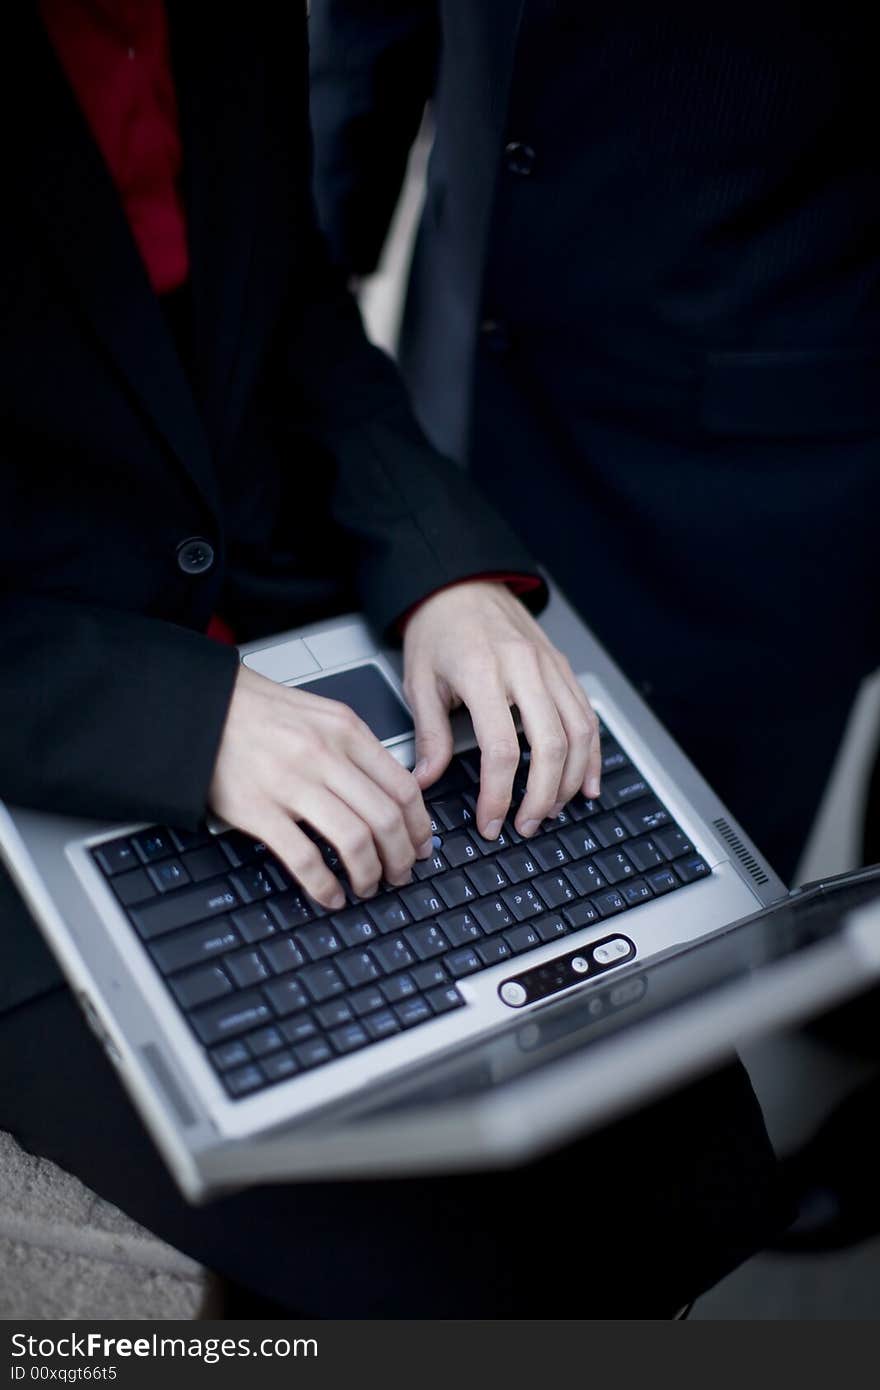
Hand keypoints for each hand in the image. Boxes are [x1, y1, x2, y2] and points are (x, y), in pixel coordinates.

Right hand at [208, 666, 432, 908]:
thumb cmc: (260, 712)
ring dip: (370, 874)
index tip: (421, 846)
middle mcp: (324, 756)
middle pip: (385, 819)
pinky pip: (304, 859)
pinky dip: (325, 886)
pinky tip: (331, 895)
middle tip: (400, 874)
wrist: (201, 706)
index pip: (403, 787)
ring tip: (368, 886)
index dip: (419, 827)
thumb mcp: (321, 715)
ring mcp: (291, 784)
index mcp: (346, 730)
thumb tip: (392, 793)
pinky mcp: (258, 811)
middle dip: (401, 857)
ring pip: (354, 841)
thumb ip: (357, 749)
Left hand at [402, 582, 600, 838]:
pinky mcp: (563, 667)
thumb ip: (428, 735)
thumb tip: (425, 781)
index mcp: (482, 672)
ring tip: (552, 810)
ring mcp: (550, 667)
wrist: (462, 583)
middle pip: (550, 746)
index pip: (501, 749)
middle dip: (542, 797)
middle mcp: (524, 668)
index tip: (490, 822)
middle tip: (526, 826)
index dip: (498, 795)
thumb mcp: (420, 681)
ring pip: (578, 734)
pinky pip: (587, 716)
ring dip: (570, 780)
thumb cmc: (439, 628)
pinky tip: (585, 783)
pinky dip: (591, 755)